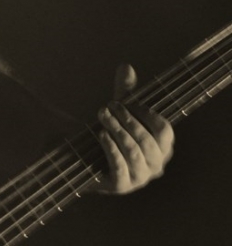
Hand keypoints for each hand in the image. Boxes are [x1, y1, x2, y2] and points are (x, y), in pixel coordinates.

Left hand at [95, 63, 173, 193]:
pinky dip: (111, 149)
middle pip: (148, 141)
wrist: (86, 159)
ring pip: (134, 153)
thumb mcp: (119, 111)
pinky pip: (121, 168)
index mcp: (162, 147)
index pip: (164, 130)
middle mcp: (156, 165)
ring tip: (102, 115)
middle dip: (127, 120)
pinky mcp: (122, 185)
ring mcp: (140, 178)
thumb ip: (124, 91)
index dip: (146, 114)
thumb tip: (126, 66)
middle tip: (107, 106)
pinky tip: (101, 135)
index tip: (125, 101)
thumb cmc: (111, 133)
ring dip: (117, 132)